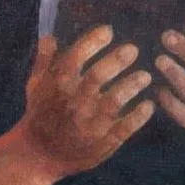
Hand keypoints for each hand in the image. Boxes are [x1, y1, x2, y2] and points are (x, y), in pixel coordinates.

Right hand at [17, 26, 154, 179]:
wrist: (38, 154)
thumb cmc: (40, 113)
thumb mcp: (35, 85)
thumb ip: (44, 60)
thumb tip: (51, 36)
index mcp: (58, 84)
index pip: (75, 57)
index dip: (92, 42)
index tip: (108, 31)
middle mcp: (74, 102)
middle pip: (98, 77)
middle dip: (116, 61)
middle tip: (133, 49)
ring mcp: (89, 123)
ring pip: (113, 102)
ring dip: (130, 87)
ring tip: (145, 76)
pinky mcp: (102, 142)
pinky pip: (123, 129)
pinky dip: (137, 118)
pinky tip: (149, 106)